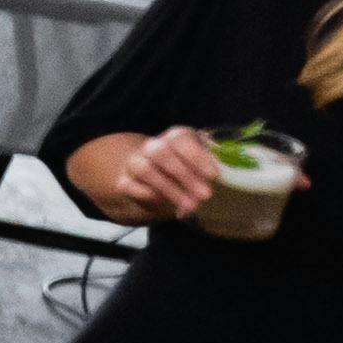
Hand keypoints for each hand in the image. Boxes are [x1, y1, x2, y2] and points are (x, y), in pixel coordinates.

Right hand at [97, 124, 224, 221]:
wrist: (155, 180)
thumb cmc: (187, 171)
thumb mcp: (202, 166)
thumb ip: (208, 168)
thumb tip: (219, 179)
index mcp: (175, 137)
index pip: (181, 139)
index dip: (196, 156)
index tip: (213, 176)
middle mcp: (153, 146)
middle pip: (161, 153)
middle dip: (184, 175)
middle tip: (205, 195)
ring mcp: (135, 162)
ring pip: (144, 169)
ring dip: (169, 189)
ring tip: (190, 206)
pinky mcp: (124, 180)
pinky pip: (129, 186)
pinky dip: (148, 195)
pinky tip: (166, 204)